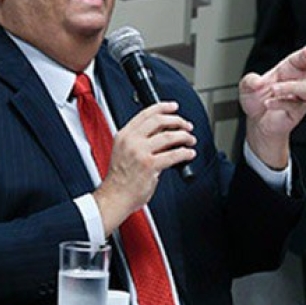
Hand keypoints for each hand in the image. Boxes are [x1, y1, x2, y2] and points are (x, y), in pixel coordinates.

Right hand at [93, 102, 195, 234]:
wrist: (115, 197)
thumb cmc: (120, 178)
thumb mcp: (124, 151)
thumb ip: (141, 140)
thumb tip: (165, 132)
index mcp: (124, 135)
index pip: (146, 113)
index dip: (163, 107)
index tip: (174, 107)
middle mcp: (131, 141)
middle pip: (159, 121)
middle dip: (177, 121)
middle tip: (186, 126)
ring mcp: (140, 153)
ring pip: (168, 136)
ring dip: (184, 137)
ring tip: (190, 140)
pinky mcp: (150, 166)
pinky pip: (173, 155)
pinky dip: (185, 153)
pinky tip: (189, 154)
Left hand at [239, 45, 305, 168]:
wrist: (256, 122)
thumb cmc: (257, 100)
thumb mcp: (247, 87)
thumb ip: (249, 80)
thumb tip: (257, 81)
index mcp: (288, 69)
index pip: (300, 59)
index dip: (305, 54)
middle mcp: (297, 81)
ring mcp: (300, 97)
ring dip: (289, 87)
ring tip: (274, 89)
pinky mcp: (298, 111)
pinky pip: (294, 105)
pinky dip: (280, 103)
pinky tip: (269, 103)